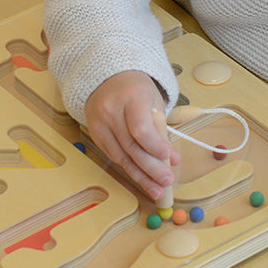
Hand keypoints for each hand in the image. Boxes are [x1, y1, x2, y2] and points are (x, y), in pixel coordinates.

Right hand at [85, 70, 179, 200]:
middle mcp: (111, 110)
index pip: (140, 128)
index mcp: (131, 97)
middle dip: (151, 168)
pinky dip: (129, 168)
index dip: (154, 147)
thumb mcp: (153, 101)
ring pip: (121, 156)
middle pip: (131, 146)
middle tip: (167, 181)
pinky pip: (114, 155)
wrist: (107, 78)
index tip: (169, 158)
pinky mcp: (95, 134)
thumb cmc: (136, 90)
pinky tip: (142, 178)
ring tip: (157, 189)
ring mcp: (99, 123)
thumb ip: (161, 129)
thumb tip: (172, 160)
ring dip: (141, 176)